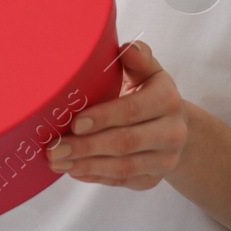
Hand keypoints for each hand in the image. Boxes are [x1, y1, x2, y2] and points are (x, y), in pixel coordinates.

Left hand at [47, 41, 187, 189]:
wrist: (175, 125)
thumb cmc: (149, 91)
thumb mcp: (147, 71)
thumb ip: (137, 59)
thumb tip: (125, 49)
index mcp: (168, 99)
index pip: (133, 110)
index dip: (103, 118)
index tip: (74, 123)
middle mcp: (172, 132)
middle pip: (125, 143)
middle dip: (86, 147)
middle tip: (54, 148)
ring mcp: (164, 160)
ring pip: (123, 167)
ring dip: (86, 165)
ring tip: (58, 162)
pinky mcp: (153, 179)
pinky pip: (121, 181)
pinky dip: (95, 176)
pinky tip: (73, 171)